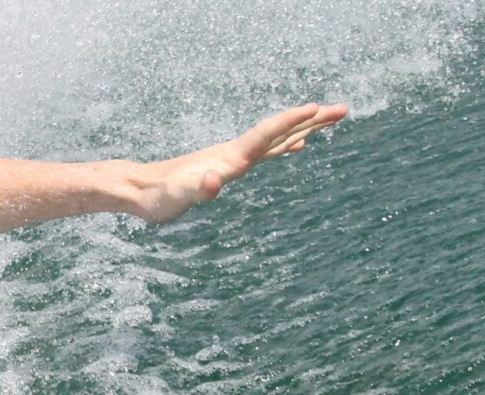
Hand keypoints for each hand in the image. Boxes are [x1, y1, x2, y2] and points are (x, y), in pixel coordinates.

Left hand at [126, 103, 348, 222]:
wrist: (139, 190)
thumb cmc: (159, 197)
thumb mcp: (178, 197)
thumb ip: (198, 190)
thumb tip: (214, 180)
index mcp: (230, 158)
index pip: (266, 134)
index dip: (292, 122)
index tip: (318, 107)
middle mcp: (235, 153)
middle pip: (279, 131)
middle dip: (311, 120)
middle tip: (345, 109)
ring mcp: (233, 158)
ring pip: (276, 139)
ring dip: (304, 128)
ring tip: (330, 118)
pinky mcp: (228, 167)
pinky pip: (266, 152)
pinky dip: (286, 145)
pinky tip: (297, 145)